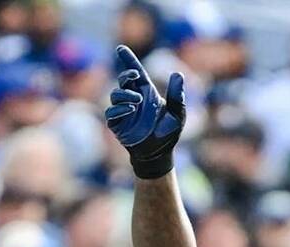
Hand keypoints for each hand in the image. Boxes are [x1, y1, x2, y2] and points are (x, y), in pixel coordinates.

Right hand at [104, 45, 186, 178]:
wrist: (159, 154)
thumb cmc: (169, 133)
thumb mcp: (178, 114)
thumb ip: (176, 96)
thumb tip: (178, 74)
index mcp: (147, 92)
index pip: (135, 72)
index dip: (128, 60)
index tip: (121, 49)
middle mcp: (134, 98)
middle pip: (123, 80)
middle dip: (126, 75)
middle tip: (134, 77)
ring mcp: (124, 111)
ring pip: (116, 95)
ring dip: (125, 95)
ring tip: (137, 102)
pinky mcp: (117, 124)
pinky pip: (112, 113)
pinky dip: (119, 109)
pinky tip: (129, 110)